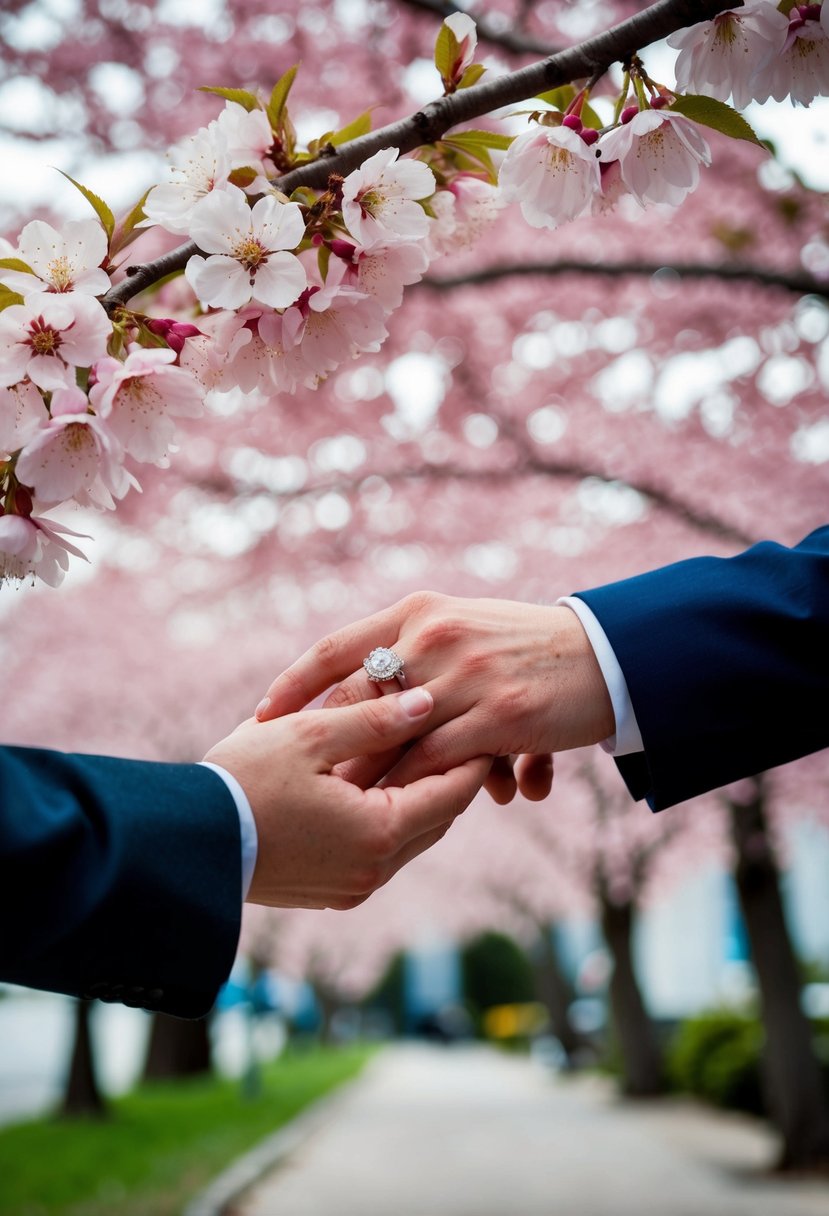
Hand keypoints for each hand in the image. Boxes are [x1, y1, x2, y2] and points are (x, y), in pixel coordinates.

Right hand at [204, 685, 490, 908]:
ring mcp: (352, 887)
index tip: (480, 717)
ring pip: (411, 835)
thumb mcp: (310, 734)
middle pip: (439, 817)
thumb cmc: (241, 781)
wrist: (181, 844)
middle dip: (448, 773)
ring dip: (416, 796)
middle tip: (457, 729)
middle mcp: (375, 871)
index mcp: (379, 833)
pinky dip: (387, 817)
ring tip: (417, 748)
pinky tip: (372, 781)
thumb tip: (428, 701)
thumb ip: (374, 717)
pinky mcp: (330, 892)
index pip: (453, 790)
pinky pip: (380, 850)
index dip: (471, 752)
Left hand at [255, 593, 613, 801]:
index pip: (338, 648)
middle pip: (359, 699)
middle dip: (325, 745)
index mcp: (420, 613)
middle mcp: (436, 637)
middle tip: (295, 780)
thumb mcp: (465, 632)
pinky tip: (415, 811)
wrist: (604, 655)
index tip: (262, 717)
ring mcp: (467, 675)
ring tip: (342, 809)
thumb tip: (369, 710)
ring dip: (366, 778)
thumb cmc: (528, 649)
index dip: (295, 684)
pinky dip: (419, 788)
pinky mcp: (498, 714)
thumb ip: (415, 660)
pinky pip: (439, 760)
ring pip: (394, 738)